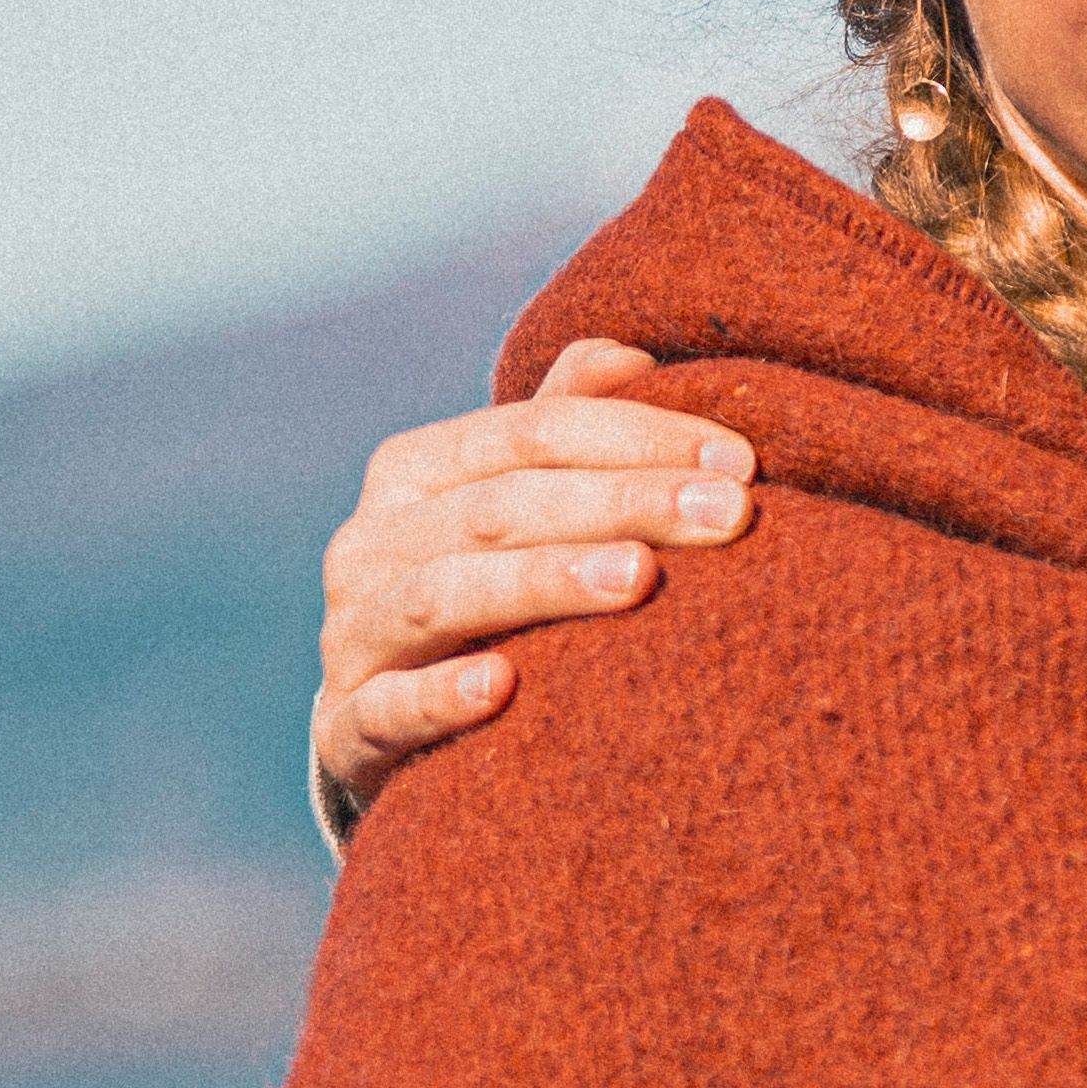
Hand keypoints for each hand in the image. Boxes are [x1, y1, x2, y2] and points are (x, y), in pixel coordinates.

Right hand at [312, 340, 762, 825]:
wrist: (396, 725)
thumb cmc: (493, 592)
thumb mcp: (522, 502)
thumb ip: (565, 427)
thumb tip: (627, 355)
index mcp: (414, 473)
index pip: (529, 433)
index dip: (636, 435)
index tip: (737, 461)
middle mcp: (369, 547)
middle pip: (500, 507)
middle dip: (621, 503)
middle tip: (728, 515)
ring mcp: (352, 639)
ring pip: (442, 596)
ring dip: (544, 581)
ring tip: (639, 576)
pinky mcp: (348, 732)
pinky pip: (385, 711)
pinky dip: (437, 697)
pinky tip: (500, 690)